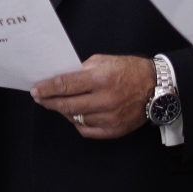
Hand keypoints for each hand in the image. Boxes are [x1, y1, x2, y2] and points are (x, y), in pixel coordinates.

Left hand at [31, 55, 155, 138]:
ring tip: (59, 104)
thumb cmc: (129, 70)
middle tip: (39, 98)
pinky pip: (87, 130)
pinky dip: (78, 123)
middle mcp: (104, 100)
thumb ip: (82, 70)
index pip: (65, 85)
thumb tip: (60, 79)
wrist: (157, 88)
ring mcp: (109, 117)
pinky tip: (75, 115)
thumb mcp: (104, 61)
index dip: (46, 88)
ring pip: (75, 118)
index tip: (35, 90)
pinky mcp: (114, 130)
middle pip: (66, 105)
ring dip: (64, 111)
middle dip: (48, 102)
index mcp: (101, 79)